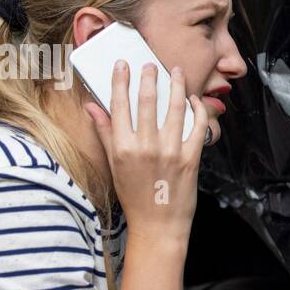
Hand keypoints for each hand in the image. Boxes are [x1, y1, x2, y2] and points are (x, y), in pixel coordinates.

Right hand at [82, 59, 209, 244]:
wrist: (158, 225)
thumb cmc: (134, 196)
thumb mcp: (114, 165)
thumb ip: (105, 133)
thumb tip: (91, 107)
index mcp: (123, 147)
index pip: (120, 105)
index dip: (121, 81)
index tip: (123, 65)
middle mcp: (146, 147)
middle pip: (148, 101)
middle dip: (150, 77)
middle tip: (151, 64)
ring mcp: (171, 152)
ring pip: (175, 108)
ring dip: (177, 86)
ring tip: (178, 72)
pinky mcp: (191, 159)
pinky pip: (197, 127)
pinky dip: (197, 110)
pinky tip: (194, 100)